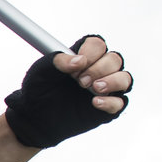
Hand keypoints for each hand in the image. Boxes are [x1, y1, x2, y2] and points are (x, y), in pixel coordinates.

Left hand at [3, 35, 130, 149]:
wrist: (35, 117)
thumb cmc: (39, 89)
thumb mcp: (42, 70)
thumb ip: (58, 60)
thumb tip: (79, 60)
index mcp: (84, 55)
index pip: (98, 45)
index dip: (90, 53)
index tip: (75, 66)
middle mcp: (98, 69)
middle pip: (114, 59)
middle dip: (99, 69)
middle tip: (80, 81)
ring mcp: (106, 88)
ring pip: (125, 78)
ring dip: (112, 81)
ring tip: (94, 88)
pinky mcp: (107, 107)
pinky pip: (121, 102)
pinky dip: (111, 101)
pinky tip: (95, 102)